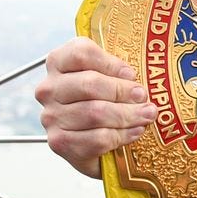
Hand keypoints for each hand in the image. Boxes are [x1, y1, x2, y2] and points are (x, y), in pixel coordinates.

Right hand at [35, 37, 155, 178]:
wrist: (92, 143)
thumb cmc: (103, 101)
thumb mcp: (109, 77)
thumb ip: (119, 70)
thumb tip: (144, 77)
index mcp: (59, 63)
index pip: (80, 53)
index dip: (110, 63)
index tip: (131, 73)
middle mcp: (50, 88)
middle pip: (90, 84)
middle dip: (123, 91)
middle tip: (144, 96)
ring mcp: (51, 116)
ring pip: (95, 113)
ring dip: (128, 115)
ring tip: (146, 115)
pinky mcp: (59, 142)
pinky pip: (96, 138)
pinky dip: (121, 135)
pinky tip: (134, 131)